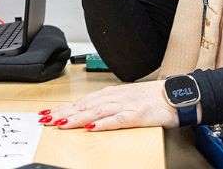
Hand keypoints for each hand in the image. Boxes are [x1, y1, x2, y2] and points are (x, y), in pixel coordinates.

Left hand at [39, 81, 179, 130]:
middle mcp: (115, 98)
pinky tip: (92, 128)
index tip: (48, 114)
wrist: (177, 95)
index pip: (82, 101)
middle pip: (85, 106)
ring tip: (62, 123)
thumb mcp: (126, 98)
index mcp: (111, 94)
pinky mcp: (137, 115)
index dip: (64, 108)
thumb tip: (88, 111)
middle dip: (64, 113)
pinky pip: (118, 120)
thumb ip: (108, 104)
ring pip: (97, 112)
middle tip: (46, 119)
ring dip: (78, 118)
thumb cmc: (152, 98)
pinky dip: (104, 124)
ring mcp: (126, 106)